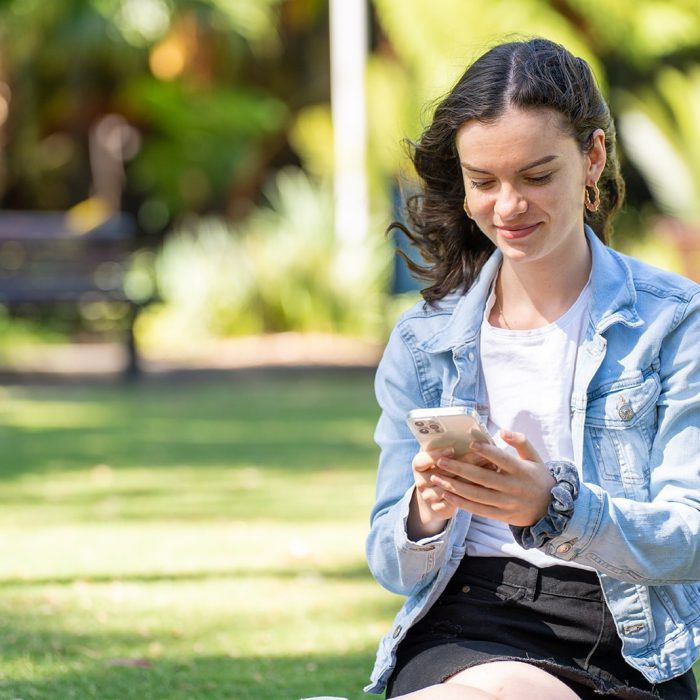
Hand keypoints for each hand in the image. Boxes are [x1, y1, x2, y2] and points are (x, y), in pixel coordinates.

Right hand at [408, 446, 493, 539]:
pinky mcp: (438, 509)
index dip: (435, 455)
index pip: (421, 460)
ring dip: (471, 480)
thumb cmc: (441, 467)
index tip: (452, 450)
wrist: (434, 496)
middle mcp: (420, 482)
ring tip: (489, 469)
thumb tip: (468, 435)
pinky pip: (456, 502)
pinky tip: (486, 486)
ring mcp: (428, 497)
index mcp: (419, 465)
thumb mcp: (439, 455)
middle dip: (463, 465)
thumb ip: (447, 445)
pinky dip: (472, 494)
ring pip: (451, 489)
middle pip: (441, 474)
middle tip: (481, 456)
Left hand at [429, 431, 554, 526]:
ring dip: (455, 486)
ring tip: (437, 478)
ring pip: (477, 495)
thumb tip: (502, 431)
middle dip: (460, 469)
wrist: (550, 509)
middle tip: (441, 461)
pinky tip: (446, 494)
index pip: (502, 460)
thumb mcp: (535, 458)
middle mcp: (512, 487)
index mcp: (521, 471)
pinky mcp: (500, 515)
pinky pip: (478, 510)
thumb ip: (521, 442)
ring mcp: (506, 503)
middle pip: (483, 478)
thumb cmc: (538, 478)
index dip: (487, 452)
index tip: (470, 444)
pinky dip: (461, 503)